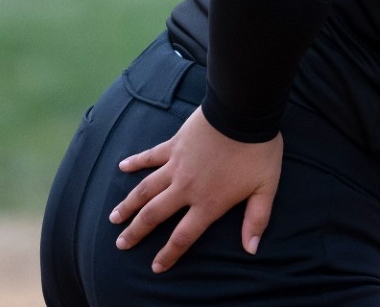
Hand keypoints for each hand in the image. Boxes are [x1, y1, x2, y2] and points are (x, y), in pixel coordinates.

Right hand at [109, 106, 282, 273]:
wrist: (244, 113)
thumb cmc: (258, 151)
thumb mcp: (265, 188)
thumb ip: (257, 219)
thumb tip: (251, 249)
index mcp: (208, 202)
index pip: (184, 236)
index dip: (169, 254)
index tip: (156, 267)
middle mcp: (186, 188)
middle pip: (154, 215)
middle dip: (136, 232)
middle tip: (121, 243)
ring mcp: (177, 166)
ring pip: (145, 190)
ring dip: (128, 204)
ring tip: (113, 217)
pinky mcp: (174, 145)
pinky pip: (150, 156)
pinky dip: (135, 162)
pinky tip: (122, 166)